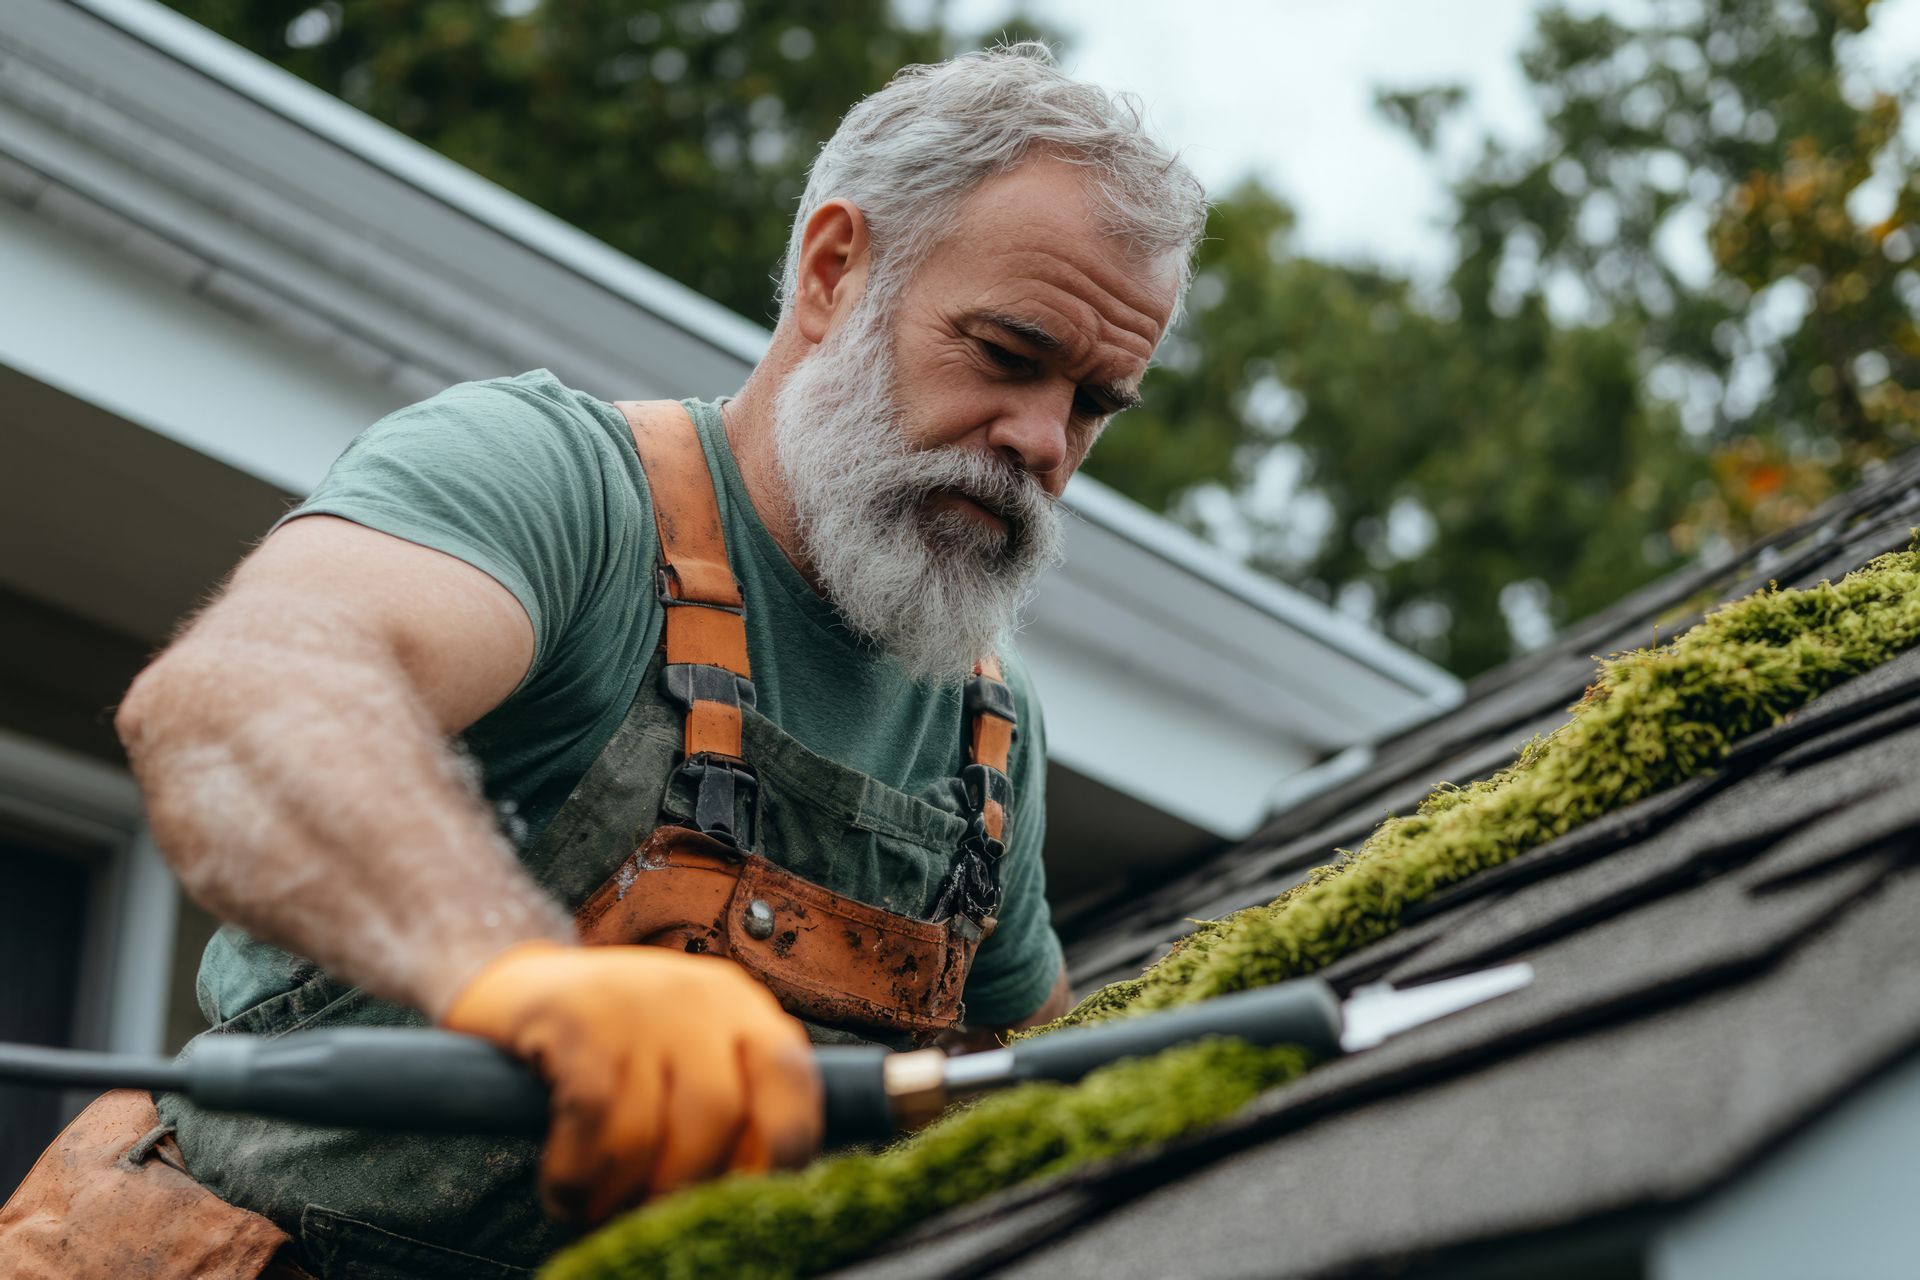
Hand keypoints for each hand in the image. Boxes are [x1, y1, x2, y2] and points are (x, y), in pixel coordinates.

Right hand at [441, 941, 820, 1221]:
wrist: (518, 987)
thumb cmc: (614, 1044)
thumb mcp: (687, 1056)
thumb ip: (729, 1105)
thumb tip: (747, 1201)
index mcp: (741, 1008)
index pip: (792, 1081)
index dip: (780, 1151)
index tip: (740, 1200)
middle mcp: (698, 997)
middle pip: (719, 1115)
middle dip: (683, 1184)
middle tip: (649, 1213)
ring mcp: (637, 1002)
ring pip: (650, 1128)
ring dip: (620, 1191)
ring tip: (596, 1207)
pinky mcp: (577, 1018)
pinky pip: (591, 1120)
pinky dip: (576, 1174)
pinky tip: (564, 1190)